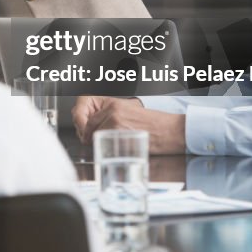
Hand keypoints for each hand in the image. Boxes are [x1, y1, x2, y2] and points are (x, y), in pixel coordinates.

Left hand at [72, 95, 186, 154]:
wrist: (169, 131)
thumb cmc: (153, 126)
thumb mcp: (129, 115)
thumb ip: (110, 118)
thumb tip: (91, 130)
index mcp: (112, 103)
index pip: (85, 112)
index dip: (81, 124)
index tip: (82, 131)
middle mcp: (111, 108)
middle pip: (86, 125)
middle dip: (86, 136)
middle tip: (93, 143)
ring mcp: (113, 119)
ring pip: (92, 134)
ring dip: (96, 143)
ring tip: (109, 146)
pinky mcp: (117, 130)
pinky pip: (102, 141)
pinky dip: (105, 148)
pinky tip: (116, 149)